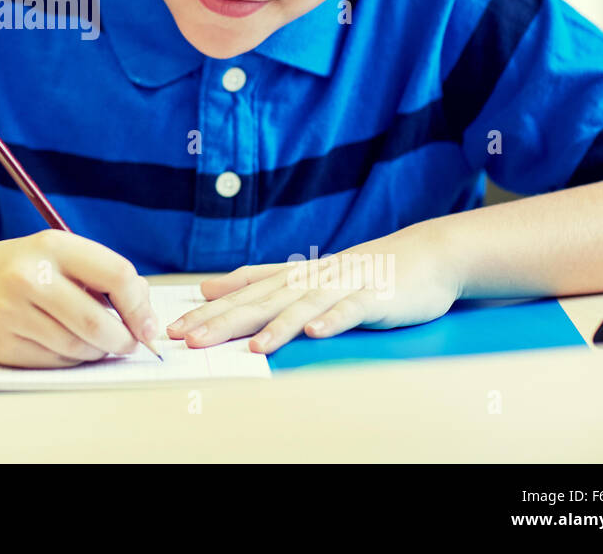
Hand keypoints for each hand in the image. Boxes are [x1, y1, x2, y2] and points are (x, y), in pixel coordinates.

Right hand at [0, 229, 160, 367]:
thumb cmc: (23, 270)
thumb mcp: (60, 256)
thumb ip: (103, 277)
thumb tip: (145, 317)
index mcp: (54, 245)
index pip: (117, 274)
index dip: (140, 307)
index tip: (148, 327)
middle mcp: (30, 276)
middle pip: (98, 323)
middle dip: (124, 341)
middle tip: (129, 344)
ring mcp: (12, 311)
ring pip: (78, 349)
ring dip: (98, 353)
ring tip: (97, 344)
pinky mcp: (2, 344)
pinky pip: (55, 363)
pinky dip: (71, 361)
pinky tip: (64, 346)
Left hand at [166, 222, 461, 353]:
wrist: (425, 255)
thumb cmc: (361, 271)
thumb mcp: (304, 275)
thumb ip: (258, 280)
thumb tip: (209, 286)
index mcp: (293, 276)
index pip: (244, 292)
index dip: (210, 310)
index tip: (177, 327)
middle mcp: (311, 279)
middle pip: (262, 300)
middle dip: (225, 321)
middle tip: (192, 339)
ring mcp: (343, 286)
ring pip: (303, 306)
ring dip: (277, 326)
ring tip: (253, 347)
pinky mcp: (374, 297)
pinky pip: (351, 310)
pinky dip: (333, 320)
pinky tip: (316, 332)